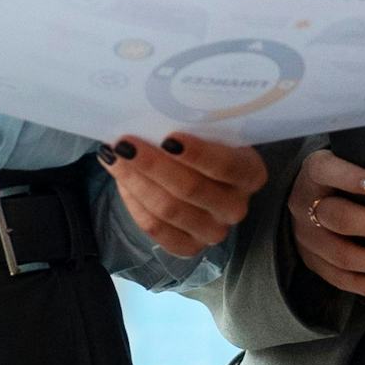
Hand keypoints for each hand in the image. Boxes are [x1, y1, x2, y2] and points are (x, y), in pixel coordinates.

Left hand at [98, 133, 266, 257]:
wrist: (202, 176)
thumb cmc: (204, 146)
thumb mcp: (209, 134)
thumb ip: (192, 128)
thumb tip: (150, 118)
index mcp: (250, 174)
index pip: (226, 166)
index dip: (197, 154)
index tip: (168, 138)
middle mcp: (236, 206)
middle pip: (191, 189)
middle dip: (152, 164)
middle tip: (124, 144)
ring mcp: (213, 231)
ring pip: (168, 209)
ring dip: (136, 181)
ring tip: (114, 157)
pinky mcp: (188, 247)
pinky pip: (155, 227)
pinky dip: (133, 202)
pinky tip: (121, 180)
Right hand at [283, 144, 364, 299]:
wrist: (307, 196)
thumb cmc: (343, 176)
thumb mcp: (362, 162)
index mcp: (316, 171)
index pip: (328, 171)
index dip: (351, 178)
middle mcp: (305, 204)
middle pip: (339, 218)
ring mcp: (307, 237)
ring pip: (341, 254)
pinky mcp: (312, 261)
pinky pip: (339, 279)